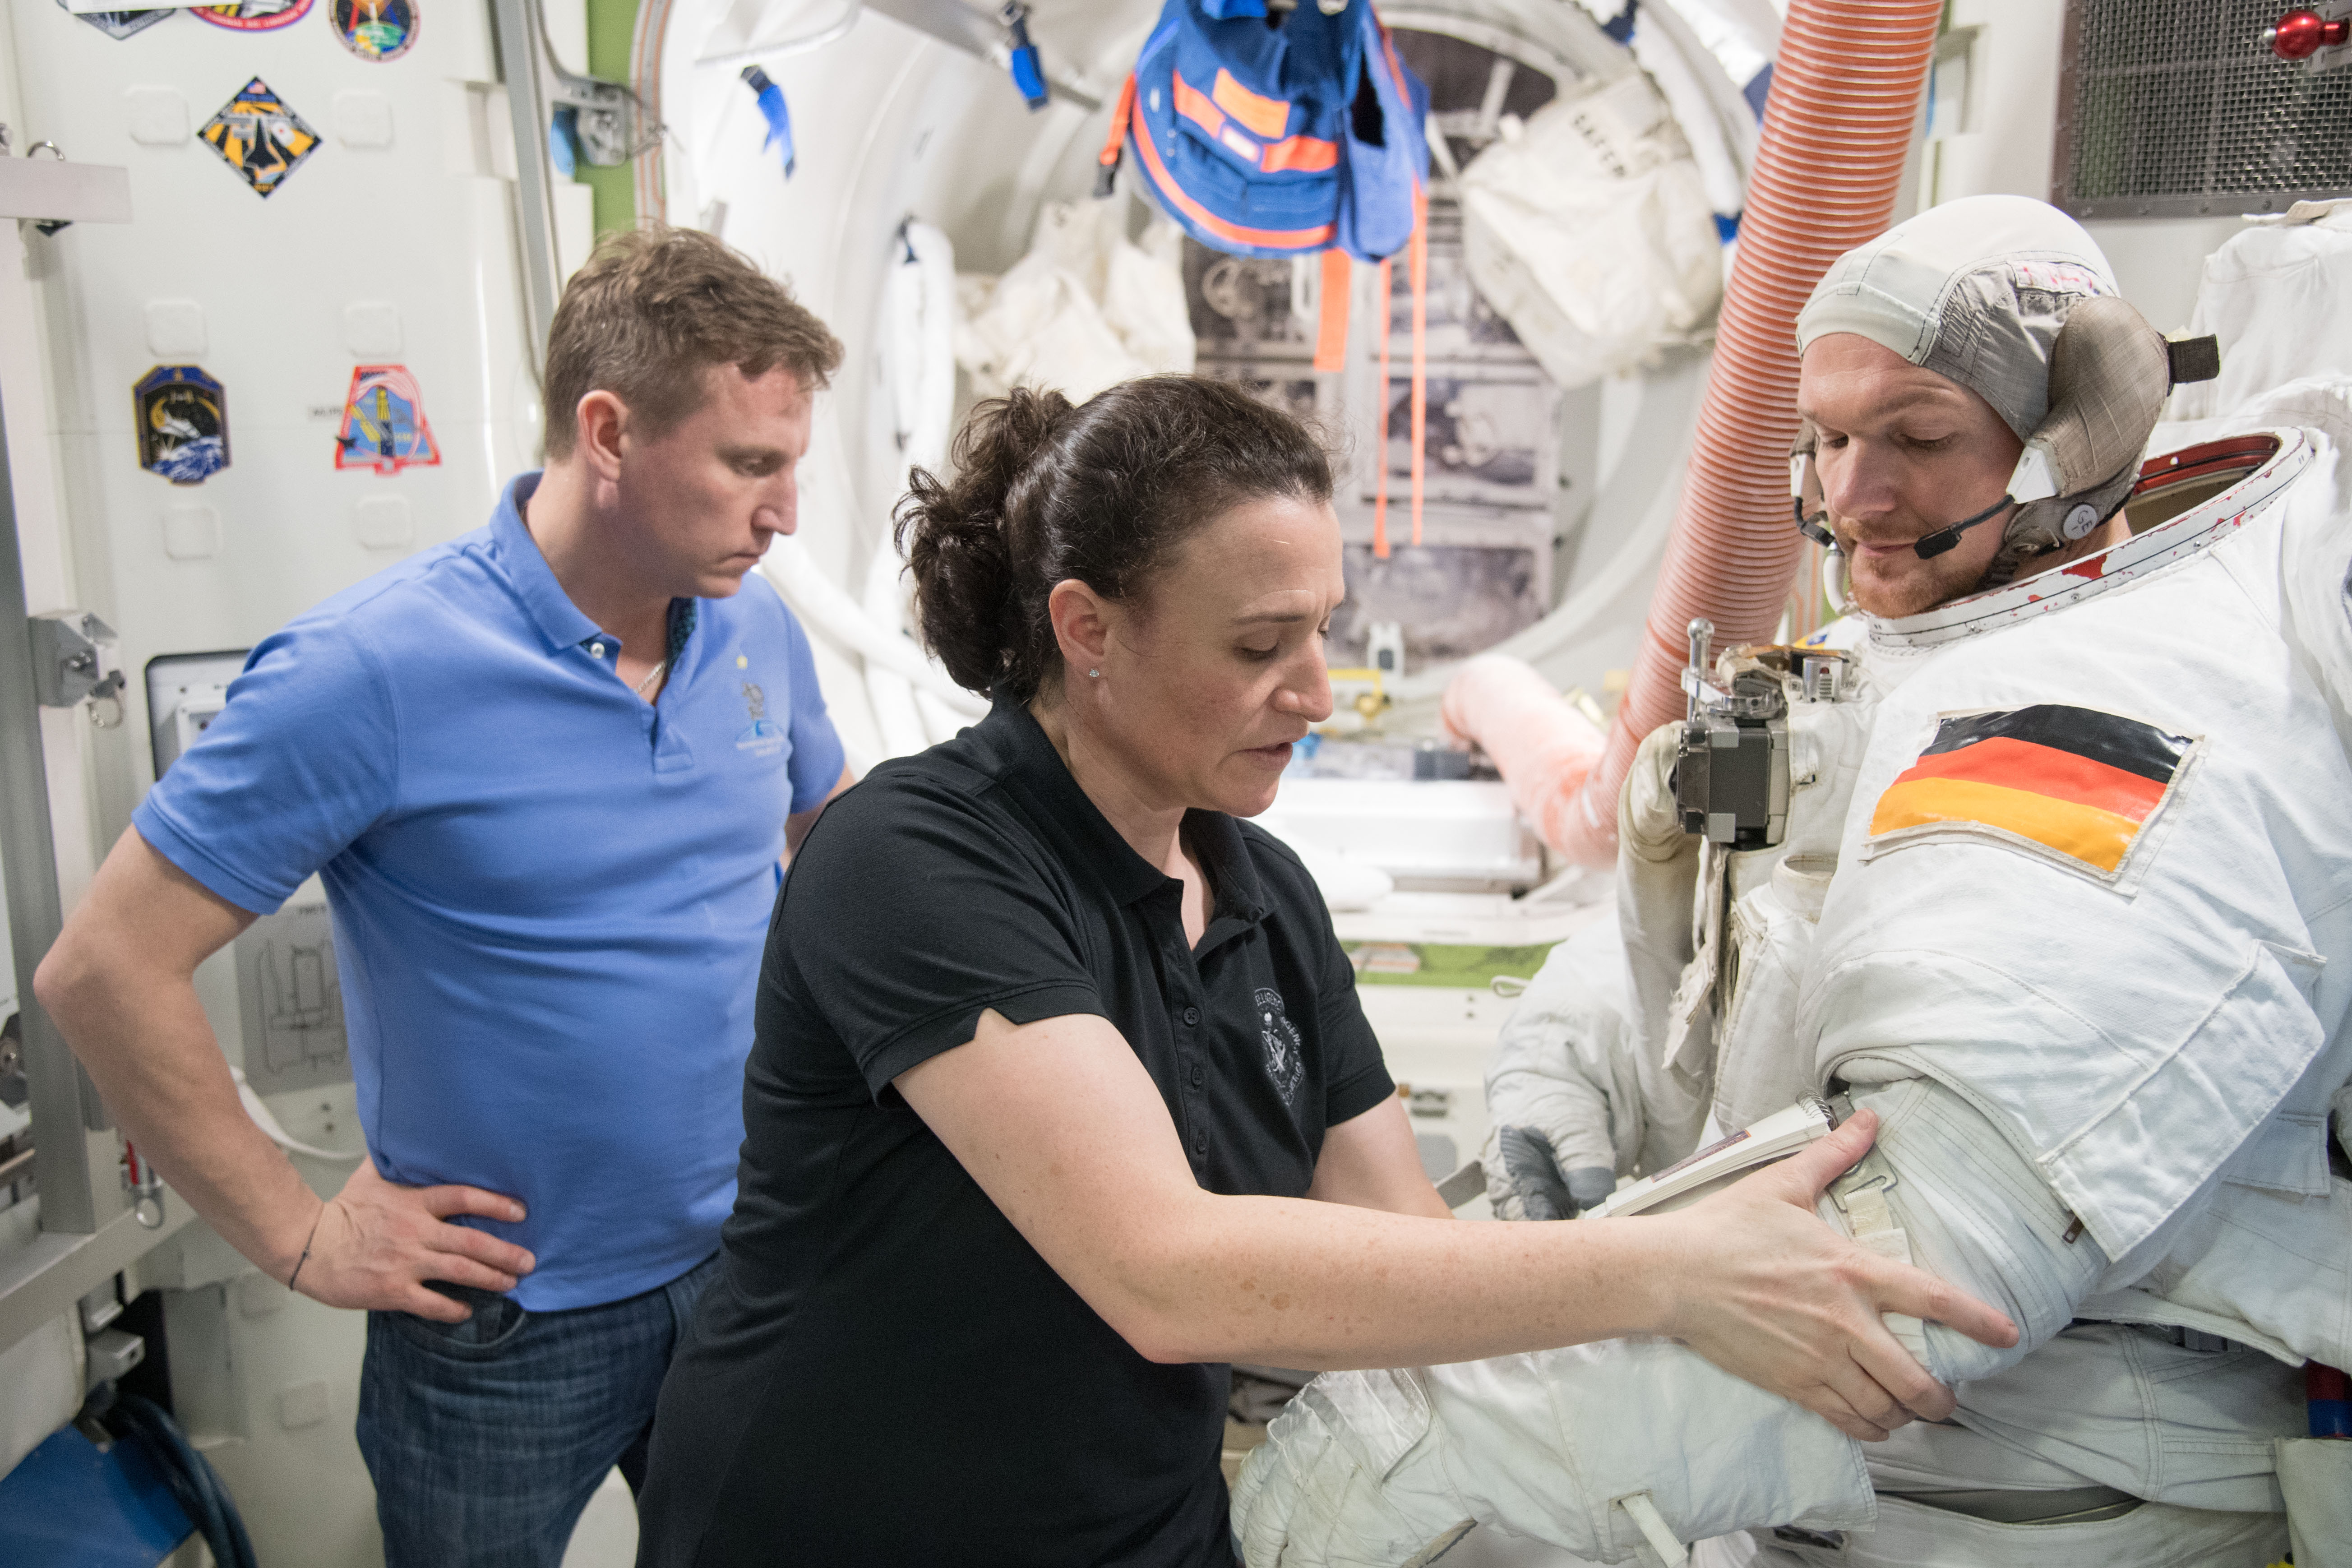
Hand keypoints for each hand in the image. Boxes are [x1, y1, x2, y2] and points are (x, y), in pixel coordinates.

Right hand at [287, 1157, 535, 1319]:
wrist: (307, 1245)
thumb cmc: (340, 1212)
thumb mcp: (370, 1177)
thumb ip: (396, 1159)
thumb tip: (406, 1132)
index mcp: (413, 1203)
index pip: (464, 1197)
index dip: (496, 1204)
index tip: (521, 1212)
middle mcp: (414, 1232)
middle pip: (472, 1241)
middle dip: (505, 1253)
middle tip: (529, 1260)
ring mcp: (404, 1263)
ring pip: (459, 1272)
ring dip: (490, 1278)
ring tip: (511, 1282)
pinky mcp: (391, 1291)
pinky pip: (431, 1303)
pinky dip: (453, 1308)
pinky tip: (467, 1309)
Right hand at [1645, 1109, 2017, 1441]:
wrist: (1673, 1274)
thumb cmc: (1725, 1228)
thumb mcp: (1782, 1184)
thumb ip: (1833, 1155)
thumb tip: (1868, 1120)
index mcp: (1850, 1270)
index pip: (1933, 1300)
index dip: (1978, 1321)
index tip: (2007, 1335)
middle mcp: (1844, 1322)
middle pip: (1917, 1379)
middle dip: (1942, 1398)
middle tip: (1947, 1398)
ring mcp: (1819, 1358)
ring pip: (1884, 1407)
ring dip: (1905, 1415)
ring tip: (1909, 1411)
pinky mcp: (1792, 1383)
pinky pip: (1846, 1420)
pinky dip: (1868, 1428)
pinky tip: (1872, 1423)